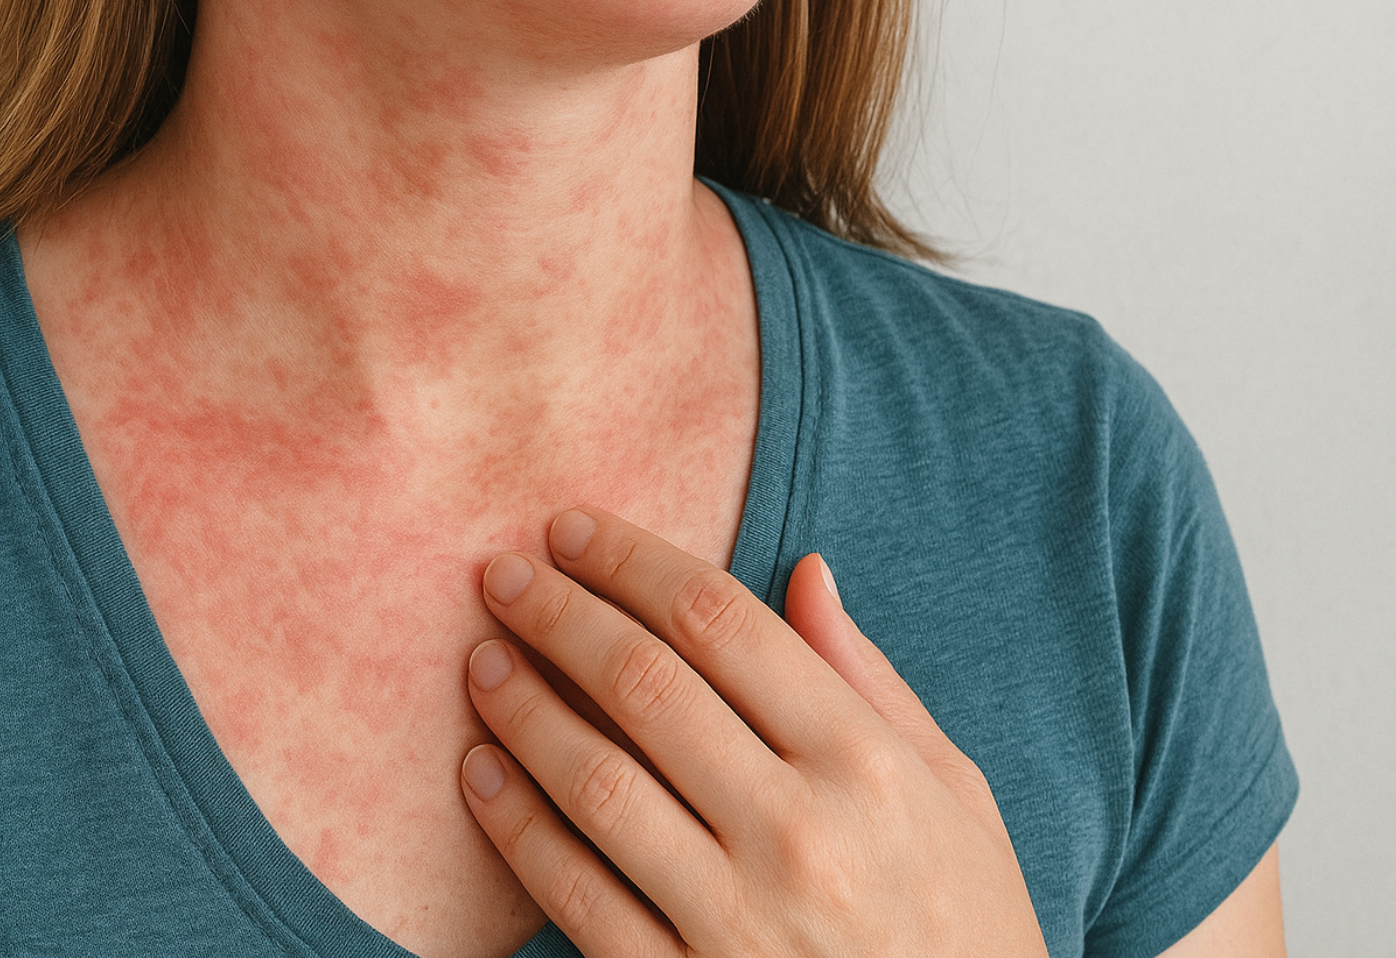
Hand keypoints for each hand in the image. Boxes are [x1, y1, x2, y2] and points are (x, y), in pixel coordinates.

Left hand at [460, 507, 1048, 957]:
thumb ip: (870, 680)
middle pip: (644, 684)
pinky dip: (516, 828)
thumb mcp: (957, 795)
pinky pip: (576, 896)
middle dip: (556, 613)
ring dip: (522, 708)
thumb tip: (803, 569)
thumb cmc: (966, 926)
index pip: (721, 622)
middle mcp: (801, 834)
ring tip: (483, 661)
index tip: (572, 530)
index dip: (631, 560)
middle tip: (502, 574)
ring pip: (595, 782)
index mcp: (869, 764)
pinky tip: (481, 774)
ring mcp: (738, 920)